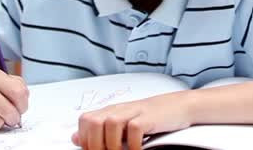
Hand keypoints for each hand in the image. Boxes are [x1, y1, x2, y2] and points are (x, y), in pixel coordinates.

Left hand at [71, 93, 192, 149]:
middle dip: (95, 144)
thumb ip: (99, 129)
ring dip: (113, 145)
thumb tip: (75, 137)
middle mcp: (118, 109)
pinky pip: (134, 130)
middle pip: (93, 122)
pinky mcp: (147, 117)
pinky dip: (133, 144)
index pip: (85, 120)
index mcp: (109, 111)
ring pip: (110, 124)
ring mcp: (133, 111)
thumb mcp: (121, 122)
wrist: (178, 106)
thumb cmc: (149, 118)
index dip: (85, 139)